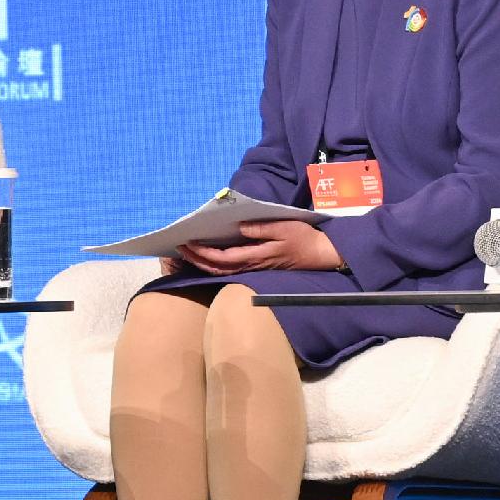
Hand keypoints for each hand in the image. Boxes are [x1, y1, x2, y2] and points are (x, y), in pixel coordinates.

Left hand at [172, 221, 343, 275]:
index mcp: (255, 256)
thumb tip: (239, 228)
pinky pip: (229, 269)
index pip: (222, 258)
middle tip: (179, 248)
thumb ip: (261, 229)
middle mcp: (251, 266)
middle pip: (216, 268)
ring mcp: (253, 269)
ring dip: (202, 263)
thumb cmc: (303, 239)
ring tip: (188, 251)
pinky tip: (206, 255)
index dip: (202, 253)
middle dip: (196, 259)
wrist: (320, 254)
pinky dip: (214, 263)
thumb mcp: (284, 228)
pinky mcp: (256, 267)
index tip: (187, 242)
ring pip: (221, 271)